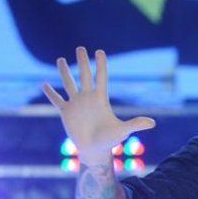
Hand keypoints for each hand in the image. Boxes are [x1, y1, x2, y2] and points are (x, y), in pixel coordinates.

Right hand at [41, 47, 154, 164]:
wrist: (95, 150)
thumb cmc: (110, 140)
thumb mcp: (123, 131)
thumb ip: (136, 124)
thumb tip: (153, 123)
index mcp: (100, 99)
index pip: (101, 78)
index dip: (101, 65)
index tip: (100, 51)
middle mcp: (88, 98)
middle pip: (84, 76)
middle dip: (83, 62)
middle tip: (80, 48)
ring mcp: (76, 104)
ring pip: (69, 84)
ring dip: (64, 72)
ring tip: (61, 59)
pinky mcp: (66, 112)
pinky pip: (56, 100)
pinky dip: (50, 93)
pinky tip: (44, 84)